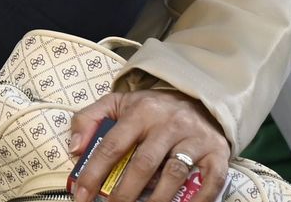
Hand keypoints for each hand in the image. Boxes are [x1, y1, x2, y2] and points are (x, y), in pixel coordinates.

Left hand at [67, 90, 226, 201]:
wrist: (198, 97)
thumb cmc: (151, 108)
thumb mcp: (117, 104)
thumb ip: (89, 119)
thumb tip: (74, 148)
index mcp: (140, 112)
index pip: (112, 146)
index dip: (94, 173)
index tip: (81, 196)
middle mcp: (168, 124)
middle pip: (143, 164)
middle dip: (124, 194)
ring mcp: (194, 138)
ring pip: (174, 174)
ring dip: (156, 200)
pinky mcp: (216, 153)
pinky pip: (210, 182)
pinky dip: (197, 201)